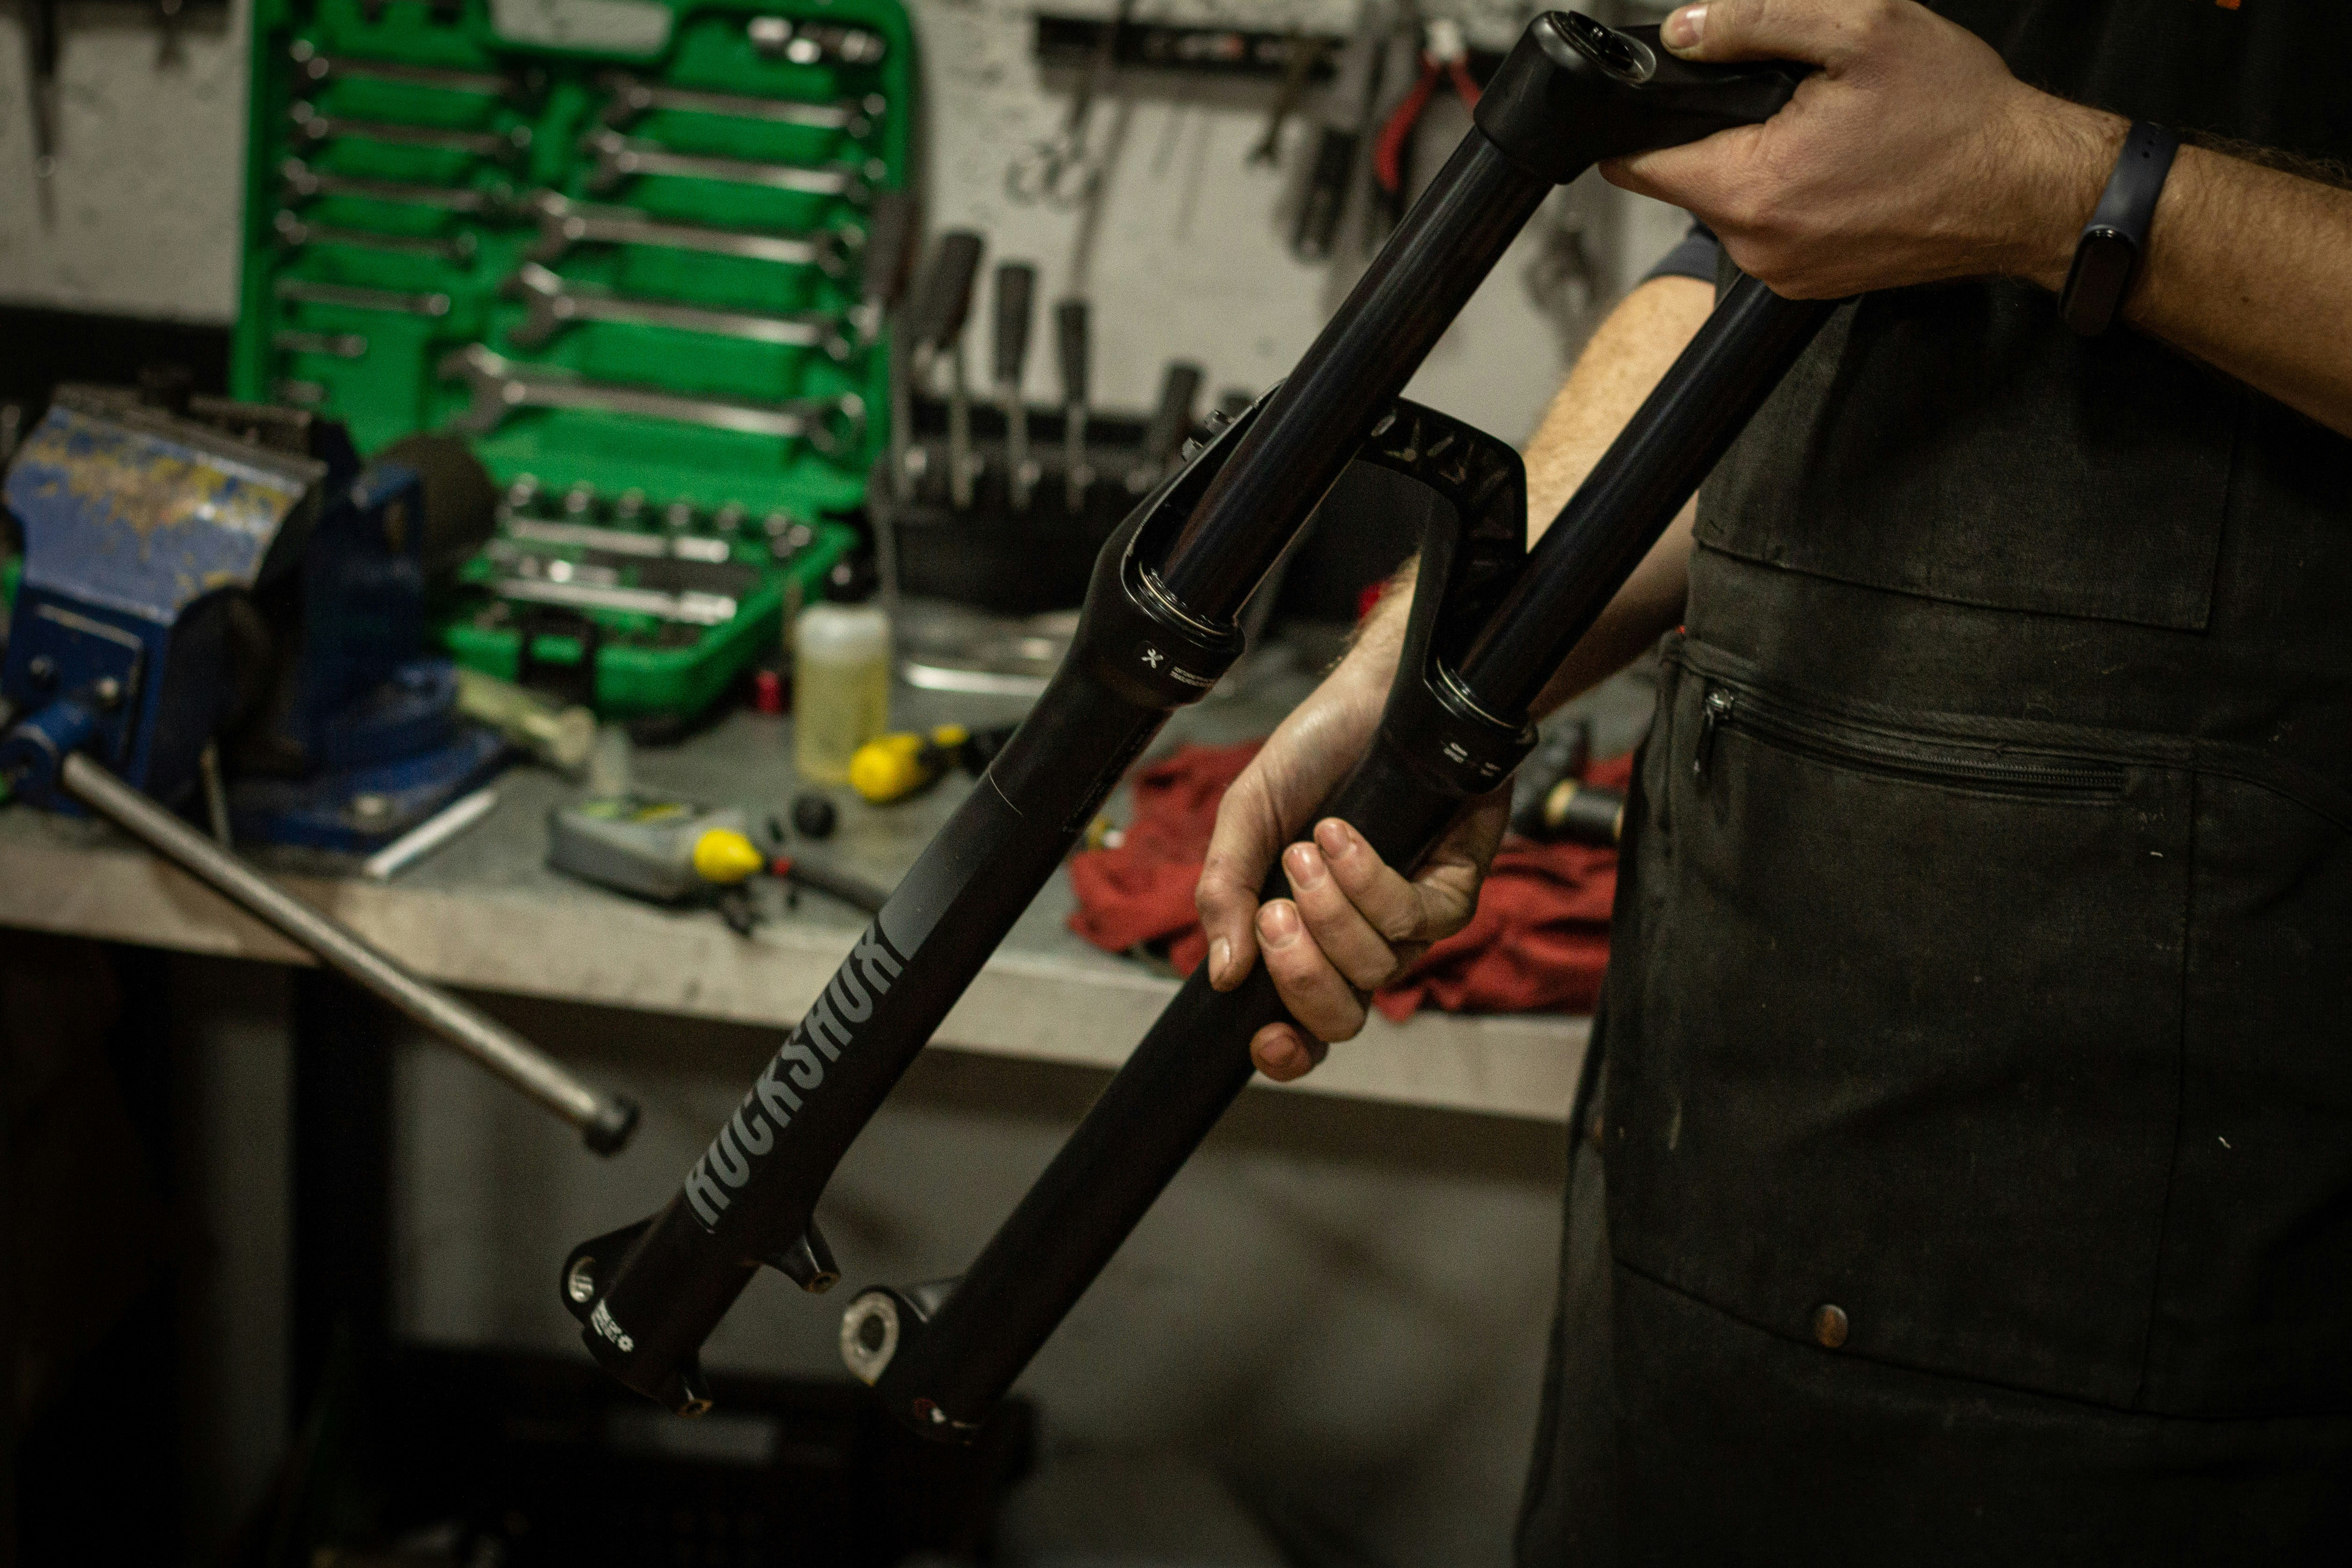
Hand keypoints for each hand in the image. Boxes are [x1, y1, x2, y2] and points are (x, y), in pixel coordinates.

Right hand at [1194, 599, 1509, 1081]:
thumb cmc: (1311, 758)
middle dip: (1302, 975)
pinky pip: (1416, 920)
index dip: (1286, 1053)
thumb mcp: (1246, 819)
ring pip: (1376, 968)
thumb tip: (1219, 973)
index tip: (1264, 1040)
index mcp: (1304, 939)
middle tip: (1276, 913)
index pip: (1299, 1028)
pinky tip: (1345, 836)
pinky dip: (1372, 881)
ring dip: (1334, 911)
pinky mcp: (1453, 891)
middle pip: (1339, 1017)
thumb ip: (1224, 894)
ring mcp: (1408, 923)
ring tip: (1307, 848)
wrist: (1372, 695)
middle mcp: (1358, 943)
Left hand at [1604, 0, 2120, 298]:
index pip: (1638, 165)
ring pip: (1732, 203)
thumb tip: (1684, 29)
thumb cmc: (1958, 114)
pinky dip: (1793, 192)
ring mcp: (1784, 272)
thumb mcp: (1860, 30)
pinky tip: (1842, 165)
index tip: (1670, 92)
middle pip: (1687, 180)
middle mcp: (1758, 246)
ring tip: (1826, 131)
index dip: (1642, 121)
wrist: (2029, 188)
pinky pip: (1772, 228)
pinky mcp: (1811, 281)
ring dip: (1761, 161)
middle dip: (1721, 132)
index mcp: (1752, 189)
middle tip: (1788, 98)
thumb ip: (1756, 23)